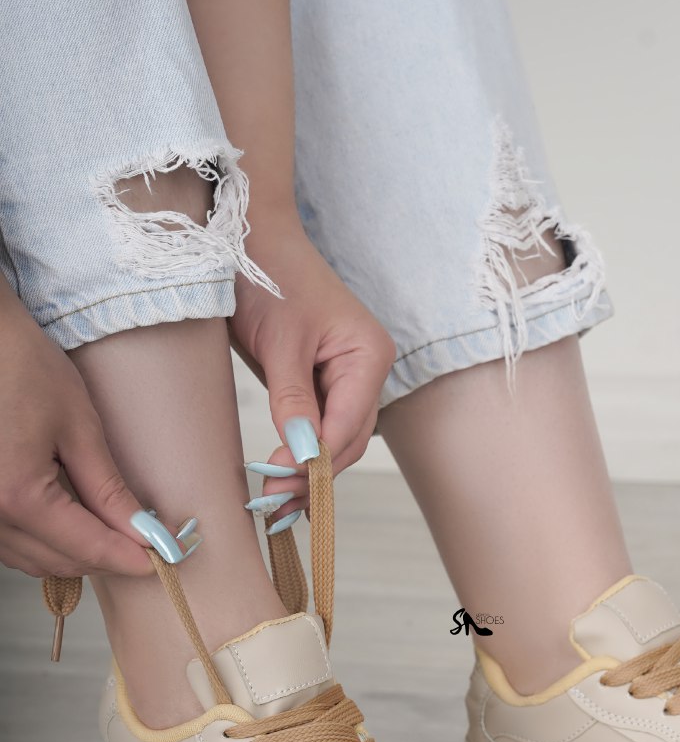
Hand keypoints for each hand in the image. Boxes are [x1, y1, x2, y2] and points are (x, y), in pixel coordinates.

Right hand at [0, 283, 152, 578]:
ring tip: (116, 531)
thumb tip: (142, 532)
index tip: (164, 558)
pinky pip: (11, 544)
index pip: (86, 547)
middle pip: (59, 562)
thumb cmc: (20, 366)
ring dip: (75, 554)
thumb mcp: (77, 427)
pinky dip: (45, 542)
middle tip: (148, 542)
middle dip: (106, 557)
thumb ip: (109, 490)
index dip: (130, 557)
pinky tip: (74, 521)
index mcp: (17, 496)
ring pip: (33, 560)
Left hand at [230, 215, 395, 512]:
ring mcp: (348, 376)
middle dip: (312, 475)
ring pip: (335, 439)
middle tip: (271, 506)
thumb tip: (302, 456)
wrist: (249, 235)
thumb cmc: (267, 274)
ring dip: (307, 470)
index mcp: (369, 356)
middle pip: (347, 440)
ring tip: (274, 504)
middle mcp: (368, 369)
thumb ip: (293, 401)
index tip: (276, 485)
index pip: (347, 426)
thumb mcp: (279, 342)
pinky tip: (282, 477)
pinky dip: (301, 451)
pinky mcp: (324, 379)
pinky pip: (319, 425)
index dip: (314, 462)